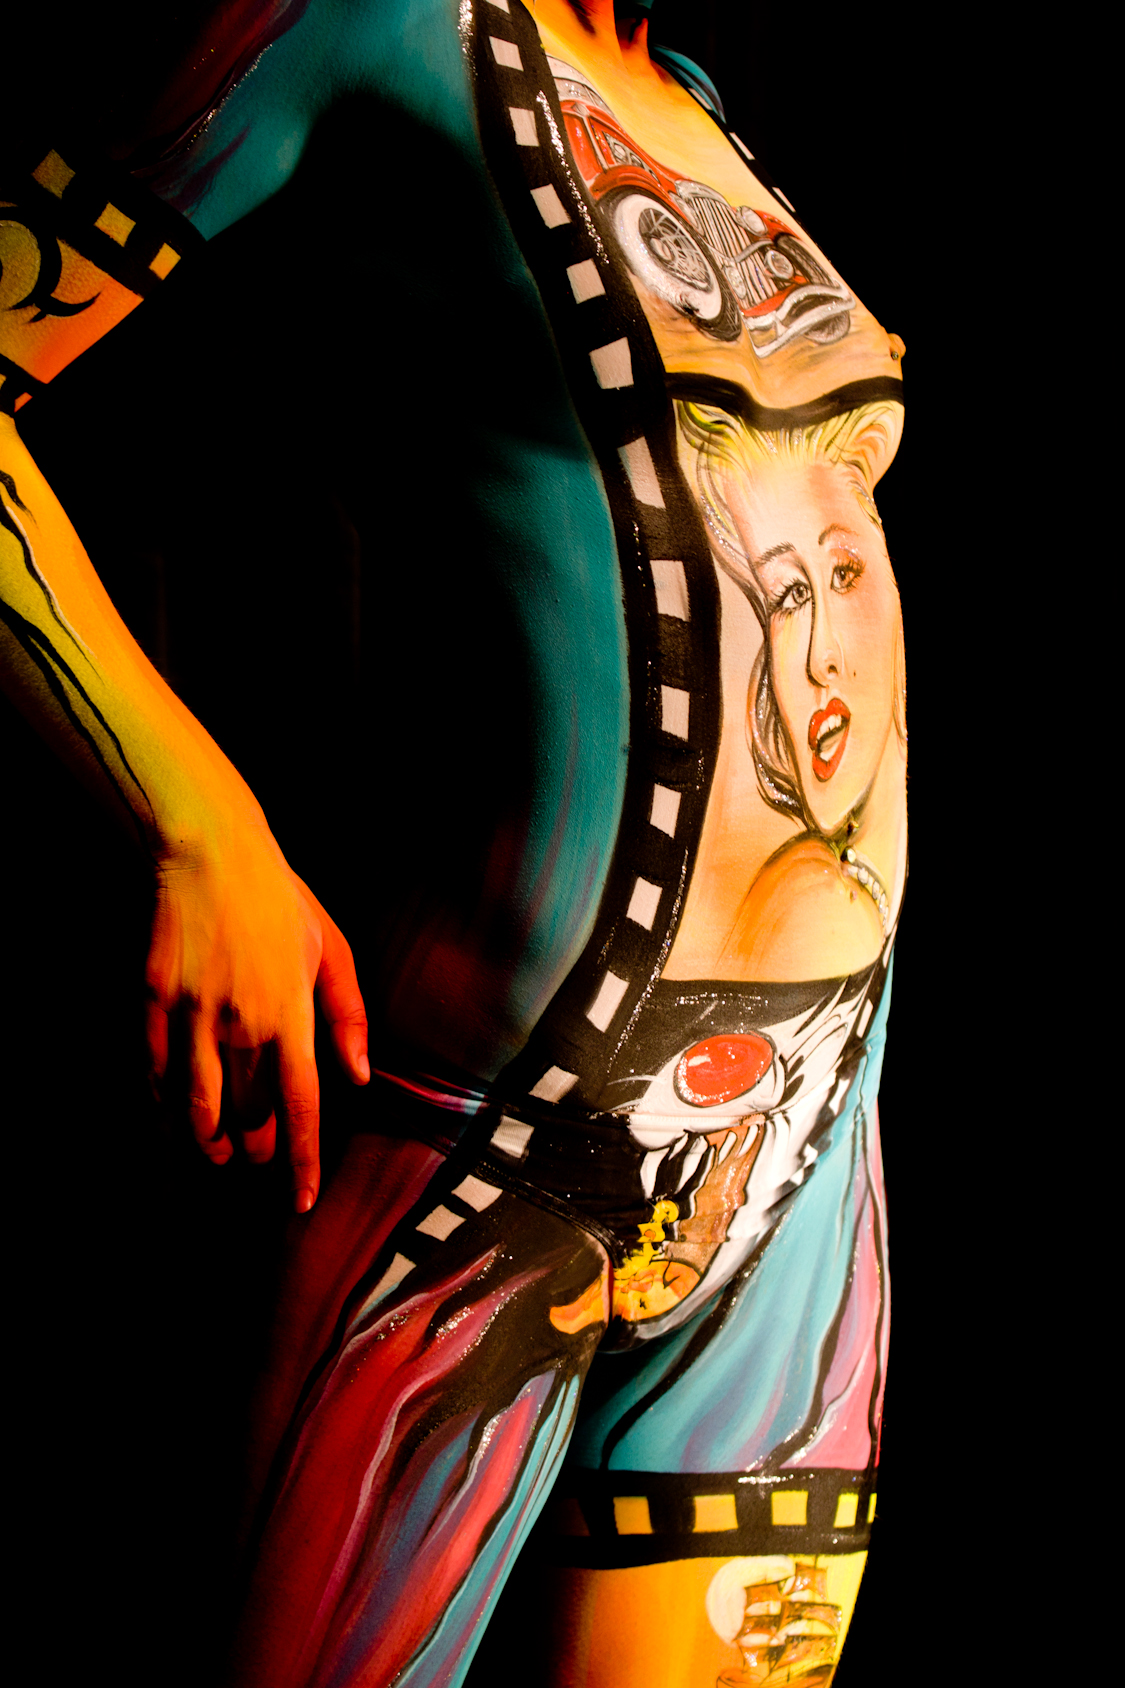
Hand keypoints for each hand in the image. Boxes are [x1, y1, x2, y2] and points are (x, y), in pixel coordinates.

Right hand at [144, 826, 368, 1211]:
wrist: (211, 852)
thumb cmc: (280, 901)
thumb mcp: (331, 949)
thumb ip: (347, 1016)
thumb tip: (358, 1078)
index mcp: (289, 1013)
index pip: (299, 1106)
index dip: (300, 1161)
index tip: (299, 1202)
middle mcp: (239, 1022)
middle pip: (244, 1115)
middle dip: (253, 1148)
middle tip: (256, 1157)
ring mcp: (190, 1014)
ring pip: (193, 1107)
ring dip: (206, 1142)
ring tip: (216, 1153)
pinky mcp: (152, 1002)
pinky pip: (154, 1072)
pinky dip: (163, 1104)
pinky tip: (171, 1115)